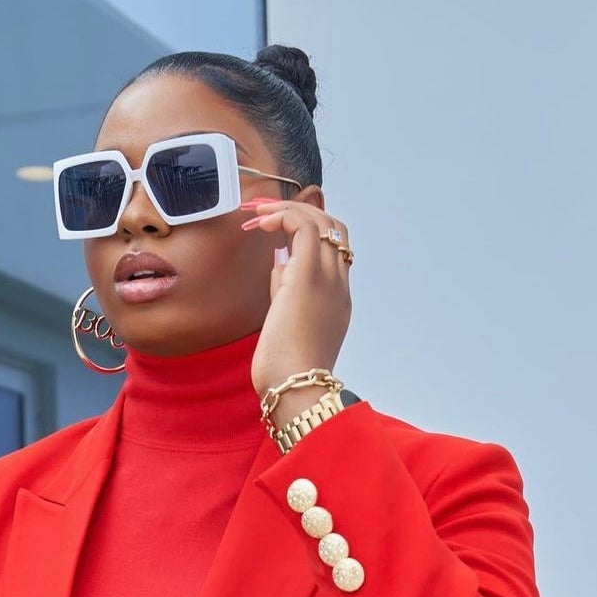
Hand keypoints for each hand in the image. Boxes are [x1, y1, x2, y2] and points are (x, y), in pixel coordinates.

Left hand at [239, 197, 352, 422]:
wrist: (295, 388)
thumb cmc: (286, 369)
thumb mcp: (286, 323)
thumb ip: (284, 290)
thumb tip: (279, 259)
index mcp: (337, 299)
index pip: (333, 250)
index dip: (307, 231)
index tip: (275, 231)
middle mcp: (339, 285)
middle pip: (333, 228)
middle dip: (299, 212)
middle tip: (264, 212)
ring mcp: (328, 279)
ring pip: (322, 221)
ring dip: (288, 209)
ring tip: (258, 214)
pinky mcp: (307, 277)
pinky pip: (303, 227)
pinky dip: (283, 216)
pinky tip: (261, 223)